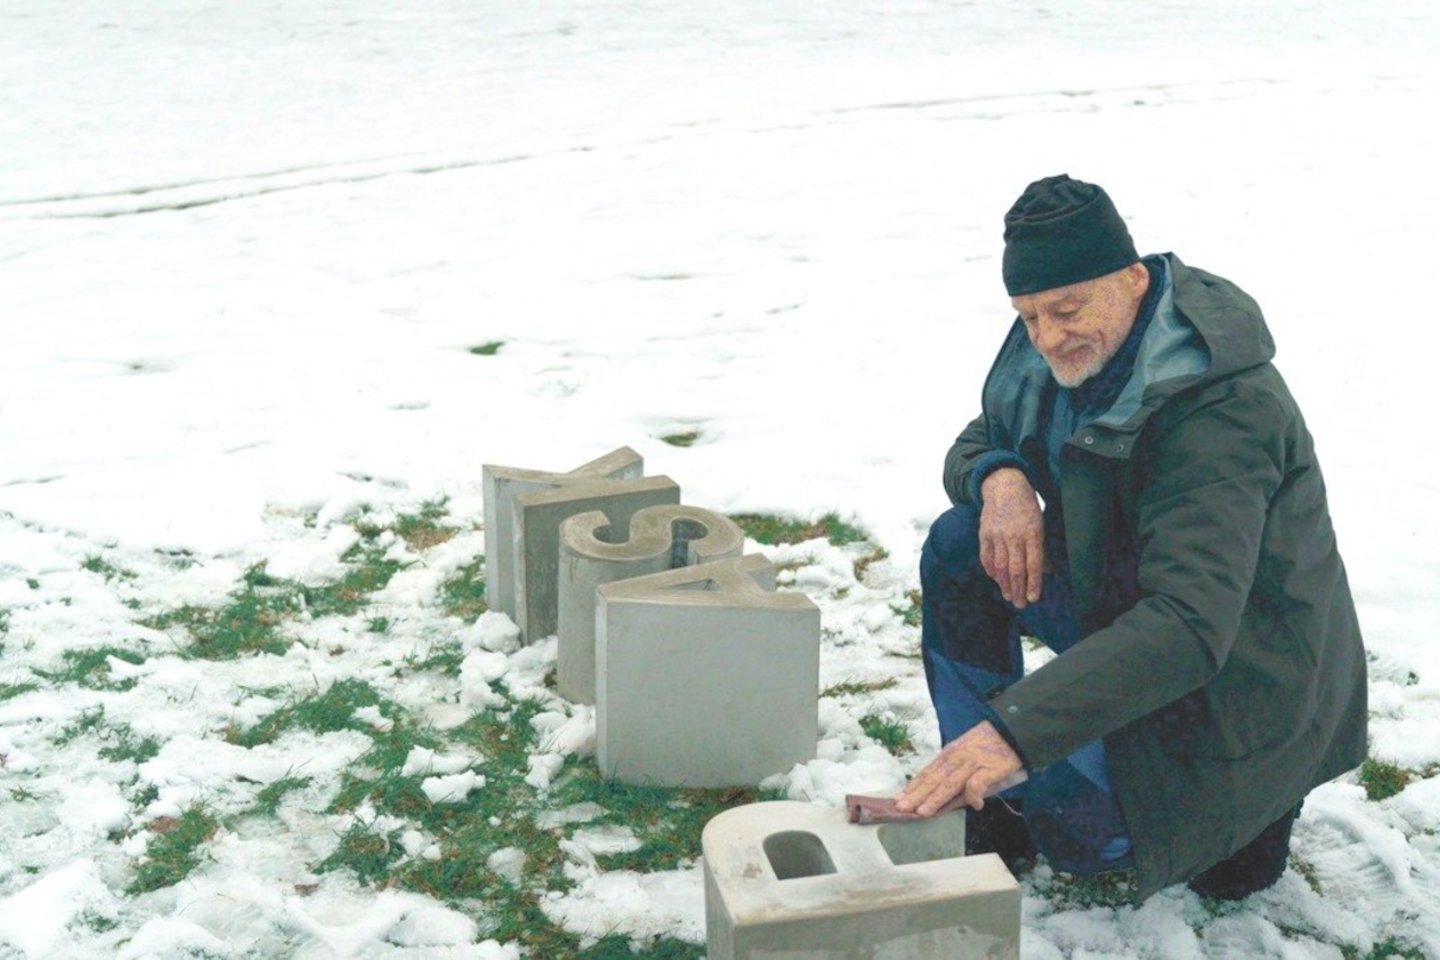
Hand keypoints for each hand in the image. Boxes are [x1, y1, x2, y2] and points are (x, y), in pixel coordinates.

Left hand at [895, 721, 1024, 815]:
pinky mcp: (990, 767)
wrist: (1012, 729)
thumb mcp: (965, 753)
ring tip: (922, 812)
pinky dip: (975, 794)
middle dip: (916, 795)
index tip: (898, 799)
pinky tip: (976, 806)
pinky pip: (978, 782)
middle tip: (901, 808)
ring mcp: (972, 762)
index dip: (912, 787)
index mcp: (948, 754)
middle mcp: (956, 757)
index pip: (927, 773)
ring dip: (935, 798)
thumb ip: (953, 772)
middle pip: (933, 779)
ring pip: (949, 782)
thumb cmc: (988, 744)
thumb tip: (939, 795)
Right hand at [979, 467, 1044, 607]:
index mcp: (1032, 533)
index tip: (1034, 599)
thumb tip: (1046, 572)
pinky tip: (995, 580)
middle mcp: (1014, 535)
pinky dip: (990, 570)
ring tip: (1009, 597)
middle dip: (1018, 590)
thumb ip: (1041, 548)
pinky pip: (986, 557)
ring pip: (1000, 566)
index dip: (1034, 584)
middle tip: (1020, 605)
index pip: (1033, 564)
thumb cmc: (1027, 507)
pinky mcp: (984, 533)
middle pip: (1015, 569)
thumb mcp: (1040, 524)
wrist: (1004, 486)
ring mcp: (997, 535)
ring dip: (1004, 585)